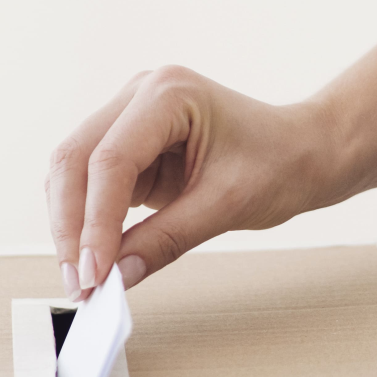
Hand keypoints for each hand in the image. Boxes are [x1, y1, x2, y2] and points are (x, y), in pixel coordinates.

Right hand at [46, 66, 337, 298]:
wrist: (306, 151)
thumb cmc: (281, 162)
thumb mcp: (226, 205)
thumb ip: (167, 240)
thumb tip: (117, 276)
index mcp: (170, 93)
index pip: (111, 160)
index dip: (96, 222)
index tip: (94, 273)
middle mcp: (141, 95)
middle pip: (75, 159)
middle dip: (71, 225)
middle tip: (80, 282)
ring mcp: (131, 117)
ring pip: (73, 171)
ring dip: (72, 225)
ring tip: (85, 279)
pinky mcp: (130, 145)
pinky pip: (91, 183)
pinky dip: (87, 221)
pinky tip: (96, 258)